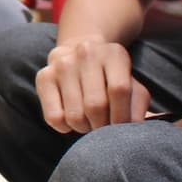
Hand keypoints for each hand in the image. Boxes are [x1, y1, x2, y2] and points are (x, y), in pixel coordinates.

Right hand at [36, 36, 152, 132]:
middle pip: (95, 105)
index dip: (122, 117)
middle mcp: (86, 53)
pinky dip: (65, 128)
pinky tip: (71, 120)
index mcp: (114, 53)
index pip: (119, 90)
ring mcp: (62, 64)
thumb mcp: (132, 85)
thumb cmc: (111, 78)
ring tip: (89, 124)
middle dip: (102, 126)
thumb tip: (135, 126)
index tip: (121, 129)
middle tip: (104, 128)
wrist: (80, 54)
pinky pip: (54, 117)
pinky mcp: (43, 76)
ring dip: (84, 128)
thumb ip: (138, 104)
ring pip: (75, 115)